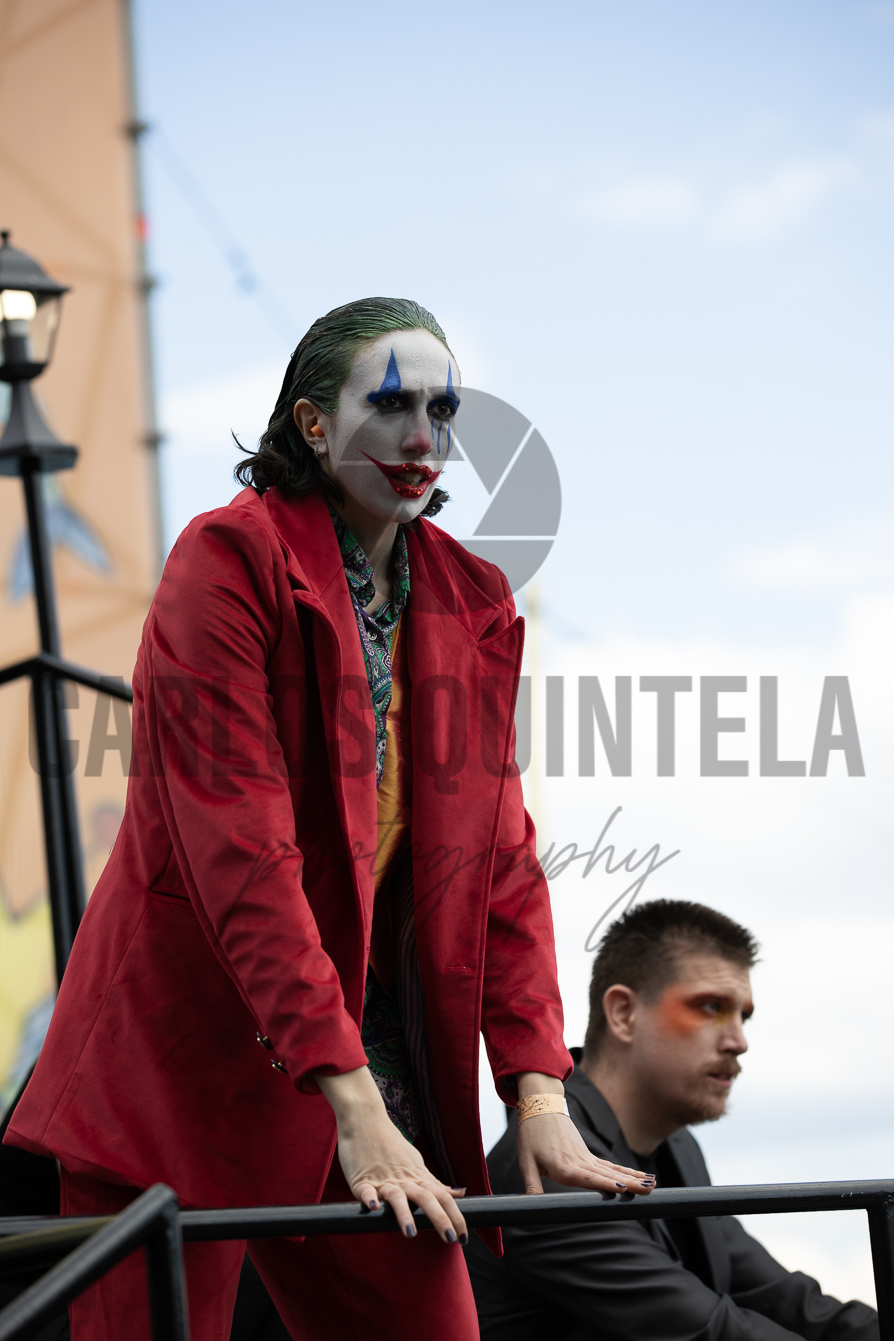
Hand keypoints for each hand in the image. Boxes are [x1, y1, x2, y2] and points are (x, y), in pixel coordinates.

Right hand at [315, 1067, 466, 1244]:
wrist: (364, 1119)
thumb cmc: (390, 1143)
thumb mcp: (415, 1162)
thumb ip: (435, 1182)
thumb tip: (460, 1193)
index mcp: (417, 1177)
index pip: (442, 1198)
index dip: (455, 1216)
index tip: (465, 1237)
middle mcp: (404, 1180)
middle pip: (426, 1198)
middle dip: (440, 1219)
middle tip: (452, 1239)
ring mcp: (383, 1179)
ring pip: (397, 1197)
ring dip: (404, 1215)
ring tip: (410, 1234)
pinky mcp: (361, 1180)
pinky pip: (366, 1190)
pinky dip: (369, 1198)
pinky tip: (374, 1206)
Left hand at [516, 1072, 653, 1196]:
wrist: (541, 1107)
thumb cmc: (532, 1134)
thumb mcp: (526, 1160)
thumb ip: (531, 1185)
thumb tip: (528, 1205)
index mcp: (563, 1166)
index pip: (587, 1178)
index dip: (604, 1183)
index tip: (621, 1188)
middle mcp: (579, 1162)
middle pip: (607, 1175)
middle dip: (629, 1183)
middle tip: (649, 1190)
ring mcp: (586, 1157)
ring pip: (613, 1170)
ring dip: (633, 1177)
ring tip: (652, 1184)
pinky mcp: (588, 1155)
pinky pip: (610, 1165)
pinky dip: (626, 1171)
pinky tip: (641, 1177)